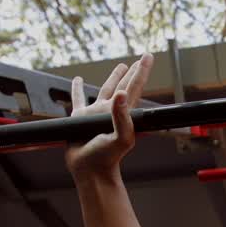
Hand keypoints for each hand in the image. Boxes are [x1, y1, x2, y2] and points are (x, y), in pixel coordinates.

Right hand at [64, 52, 154, 180]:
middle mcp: (111, 111)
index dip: (141, 71)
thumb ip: (122, 118)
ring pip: (105, 90)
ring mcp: (96, 114)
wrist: (90, 171)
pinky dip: (77, 89)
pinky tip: (78, 80)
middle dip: (132, 73)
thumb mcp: (120, 138)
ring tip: (119, 66)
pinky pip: (78, 99)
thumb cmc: (108, 158)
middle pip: (124, 85)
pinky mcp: (80, 119)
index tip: (147, 56)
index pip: (134, 87)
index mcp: (123, 113)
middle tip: (139, 60)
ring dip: (112, 78)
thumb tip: (120, 95)